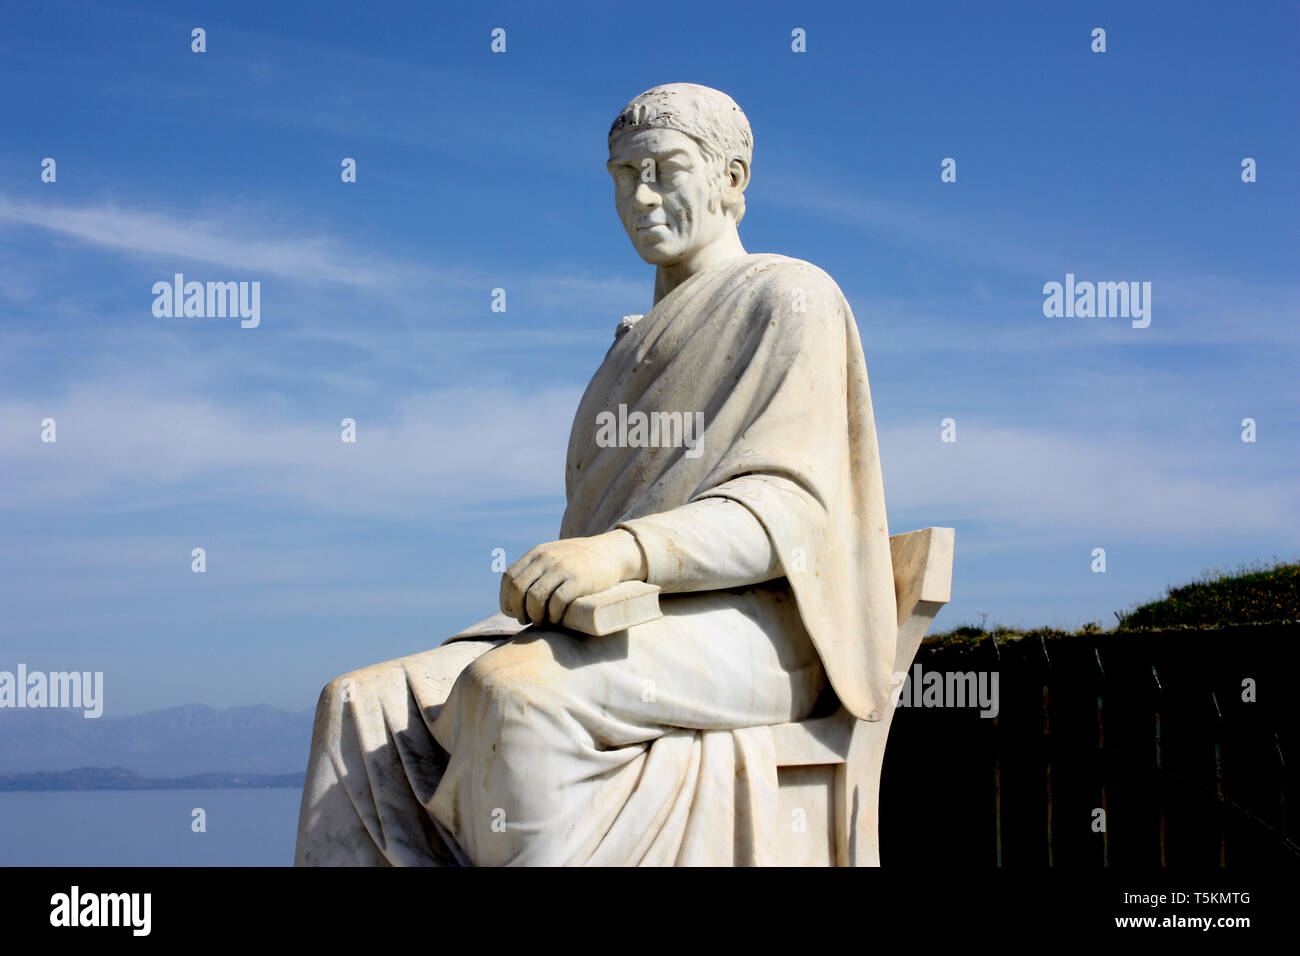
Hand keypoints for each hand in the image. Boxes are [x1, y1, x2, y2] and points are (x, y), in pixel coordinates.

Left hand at [499, 530, 647, 626]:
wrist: (613, 552)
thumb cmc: (581, 560)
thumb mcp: (555, 554)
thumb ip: (537, 566)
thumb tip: (516, 593)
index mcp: (538, 553)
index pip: (509, 577)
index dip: (506, 598)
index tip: (512, 612)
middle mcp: (547, 558)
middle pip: (518, 589)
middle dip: (518, 610)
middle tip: (525, 620)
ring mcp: (563, 568)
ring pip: (535, 597)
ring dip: (534, 615)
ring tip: (539, 622)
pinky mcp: (580, 580)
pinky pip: (557, 601)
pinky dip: (553, 615)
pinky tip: (556, 620)